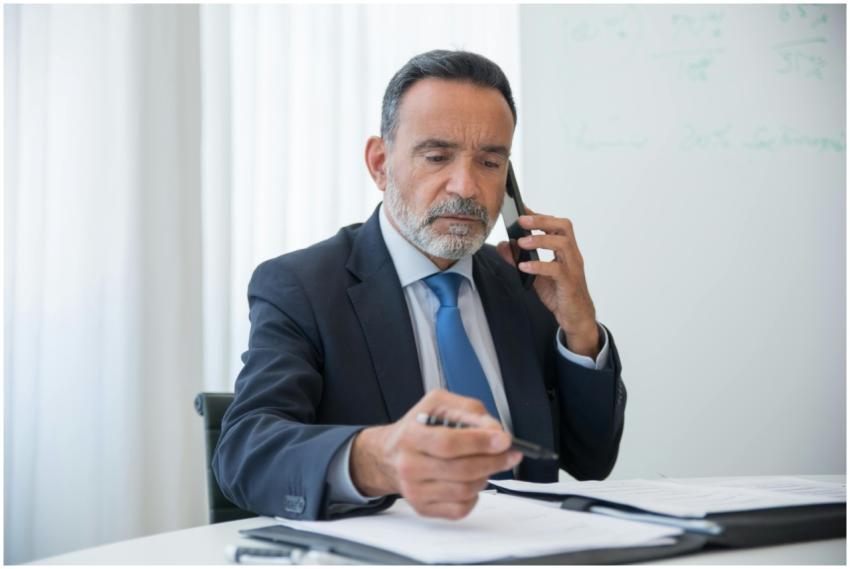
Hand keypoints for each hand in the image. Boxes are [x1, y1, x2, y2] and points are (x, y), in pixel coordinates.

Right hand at [350, 389, 522, 519]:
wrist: (389, 454)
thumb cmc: (417, 427)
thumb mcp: (439, 403)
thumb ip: (470, 411)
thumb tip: (495, 432)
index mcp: (411, 435)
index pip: (448, 443)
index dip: (480, 442)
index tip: (504, 440)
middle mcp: (409, 465)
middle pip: (461, 470)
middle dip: (493, 460)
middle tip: (510, 453)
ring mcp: (415, 490)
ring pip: (464, 490)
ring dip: (485, 476)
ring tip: (487, 463)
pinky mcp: (423, 508)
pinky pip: (460, 508)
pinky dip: (474, 495)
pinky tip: (471, 480)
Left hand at [496, 207, 599, 357]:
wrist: (575, 317)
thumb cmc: (559, 293)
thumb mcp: (535, 274)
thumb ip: (519, 259)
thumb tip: (501, 245)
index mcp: (566, 250)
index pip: (557, 224)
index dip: (540, 215)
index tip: (522, 209)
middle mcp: (572, 255)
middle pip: (564, 227)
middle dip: (542, 220)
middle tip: (521, 221)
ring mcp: (573, 268)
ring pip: (563, 245)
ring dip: (540, 240)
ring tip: (521, 243)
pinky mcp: (569, 283)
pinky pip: (556, 270)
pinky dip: (538, 266)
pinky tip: (523, 267)